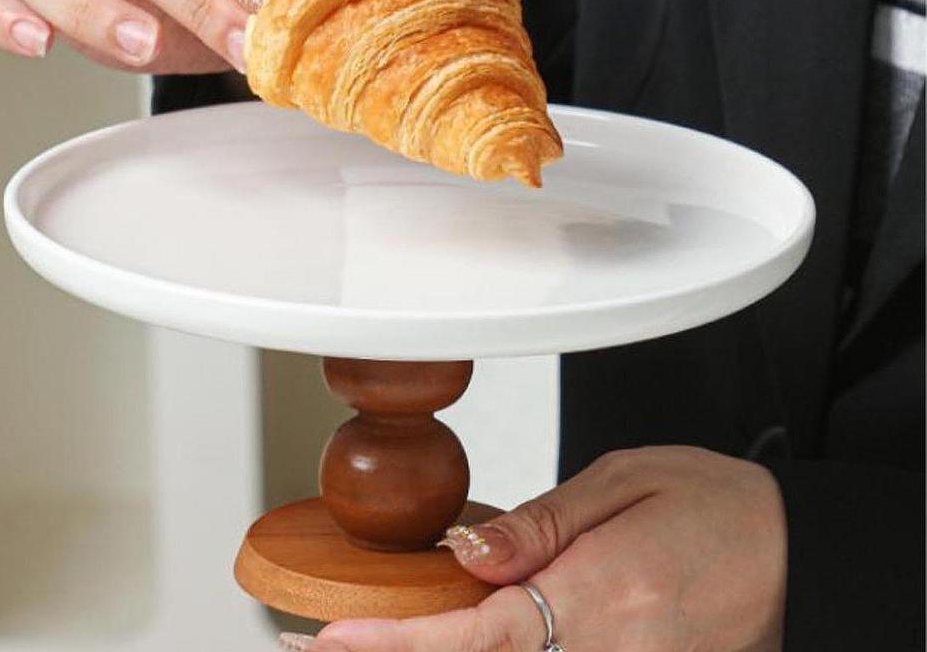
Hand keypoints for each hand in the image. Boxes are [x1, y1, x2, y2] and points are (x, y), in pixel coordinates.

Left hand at [307, 446, 785, 651]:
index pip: (471, 637)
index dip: (392, 645)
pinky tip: (463, 627)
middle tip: (323, 646)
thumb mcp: (623, 483)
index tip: (325, 642)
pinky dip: (494, 647)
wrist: (794, 556)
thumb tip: (463, 555)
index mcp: (597, 598)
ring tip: (381, 630)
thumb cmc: (713, 505)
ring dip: (444, 649)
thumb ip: (539, 526)